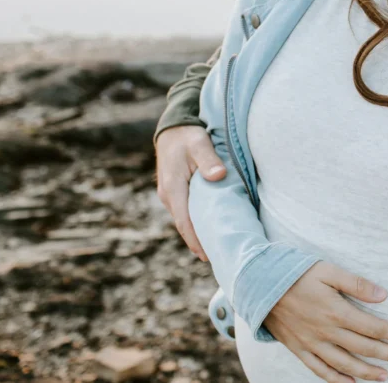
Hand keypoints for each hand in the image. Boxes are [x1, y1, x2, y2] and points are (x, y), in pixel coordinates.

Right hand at [155, 125, 225, 260]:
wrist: (173, 128)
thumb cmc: (188, 135)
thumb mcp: (199, 143)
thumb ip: (209, 159)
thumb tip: (218, 176)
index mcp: (173, 187)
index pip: (184, 220)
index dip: (196, 239)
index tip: (208, 255)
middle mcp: (168, 195)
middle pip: (184, 225)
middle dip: (199, 243)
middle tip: (218, 259)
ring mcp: (170, 195)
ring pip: (185, 220)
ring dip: (197, 234)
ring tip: (216, 250)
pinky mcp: (175, 192)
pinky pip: (185, 212)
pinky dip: (196, 223)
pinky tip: (209, 231)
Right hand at [265, 261, 387, 382]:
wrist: (260, 285)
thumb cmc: (297, 273)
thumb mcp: (328, 270)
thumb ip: (356, 283)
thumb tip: (383, 295)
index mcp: (336, 312)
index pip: (373, 327)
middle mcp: (326, 332)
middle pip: (363, 348)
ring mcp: (312, 344)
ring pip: (345, 365)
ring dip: (367, 372)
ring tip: (385, 376)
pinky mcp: (299, 349)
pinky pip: (320, 370)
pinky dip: (337, 380)